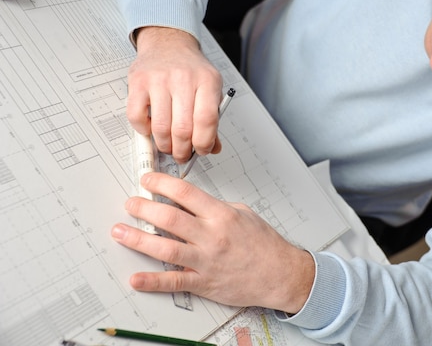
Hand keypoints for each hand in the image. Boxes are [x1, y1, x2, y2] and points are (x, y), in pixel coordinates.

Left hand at [111, 172, 314, 313]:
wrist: (280, 274)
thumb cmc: (265, 245)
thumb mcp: (244, 215)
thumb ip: (217, 208)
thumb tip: (193, 202)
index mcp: (221, 215)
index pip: (185, 193)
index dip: (162, 184)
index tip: (148, 180)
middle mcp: (211, 236)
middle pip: (169, 218)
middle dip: (144, 208)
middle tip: (130, 203)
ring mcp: (206, 260)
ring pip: (166, 248)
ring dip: (138, 239)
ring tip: (120, 232)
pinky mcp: (204, 282)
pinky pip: (174, 281)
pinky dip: (153, 281)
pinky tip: (136, 278)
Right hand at [127, 27, 222, 162]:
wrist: (168, 43)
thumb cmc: (190, 69)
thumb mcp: (209, 88)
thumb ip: (212, 119)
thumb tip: (212, 147)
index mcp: (207, 81)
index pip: (207, 120)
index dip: (204, 142)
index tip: (201, 151)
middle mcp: (183, 78)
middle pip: (183, 128)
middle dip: (182, 150)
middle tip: (181, 154)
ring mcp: (158, 79)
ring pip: (160, 127)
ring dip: (164, 145)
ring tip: (168, 146)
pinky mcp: (138, 82)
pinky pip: (137, 118)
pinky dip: (145, 131)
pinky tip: (151, 128)